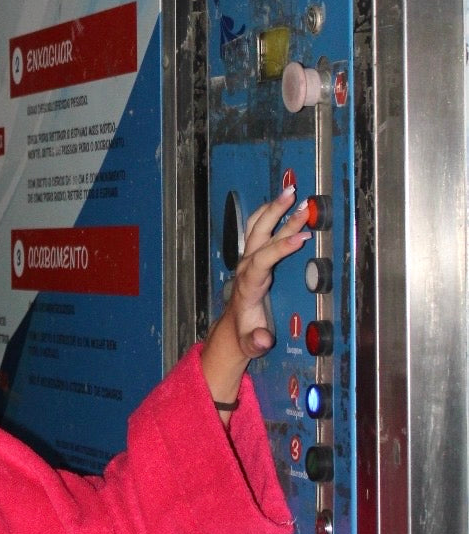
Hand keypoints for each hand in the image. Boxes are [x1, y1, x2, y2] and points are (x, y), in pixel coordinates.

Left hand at [201, 187, 309, 409]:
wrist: (234, 327)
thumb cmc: (245, 331)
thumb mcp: (250, 342)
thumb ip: (255, 341)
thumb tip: (261, 339)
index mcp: (249, 284)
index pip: (263, 260)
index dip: (281, 248)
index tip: (300, 237)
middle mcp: (247, 266)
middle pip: (260, 235)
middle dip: (277, 216)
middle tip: (296, 201)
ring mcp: (249, 259)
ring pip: (259, 227)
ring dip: (274, 208)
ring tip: (290, 191)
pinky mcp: (253, 256)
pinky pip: (260, 229)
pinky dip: (271, 214)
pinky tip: (282, 203)